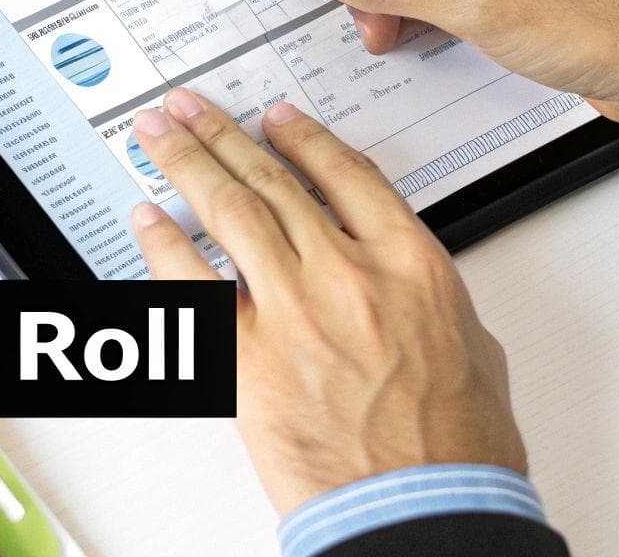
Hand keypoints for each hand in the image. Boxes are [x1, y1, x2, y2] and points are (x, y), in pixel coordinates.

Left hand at [128, 87, 524, 514]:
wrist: (425, 510)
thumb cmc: (458, 448)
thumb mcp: (474, 348)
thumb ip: (431, 300)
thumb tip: (403, 285)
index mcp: (411, 263)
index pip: (347, 176)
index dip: (305, 139)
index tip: (278, 120)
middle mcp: (348, 274)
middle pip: (275, 182)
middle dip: (226, 136)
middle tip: (192, 109)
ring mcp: (293, 313)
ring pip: (230, 213)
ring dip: (189, 163)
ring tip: (160, 134)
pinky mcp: (248, 362)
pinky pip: (192, 287)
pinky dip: (163, 246)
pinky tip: (145, 218)